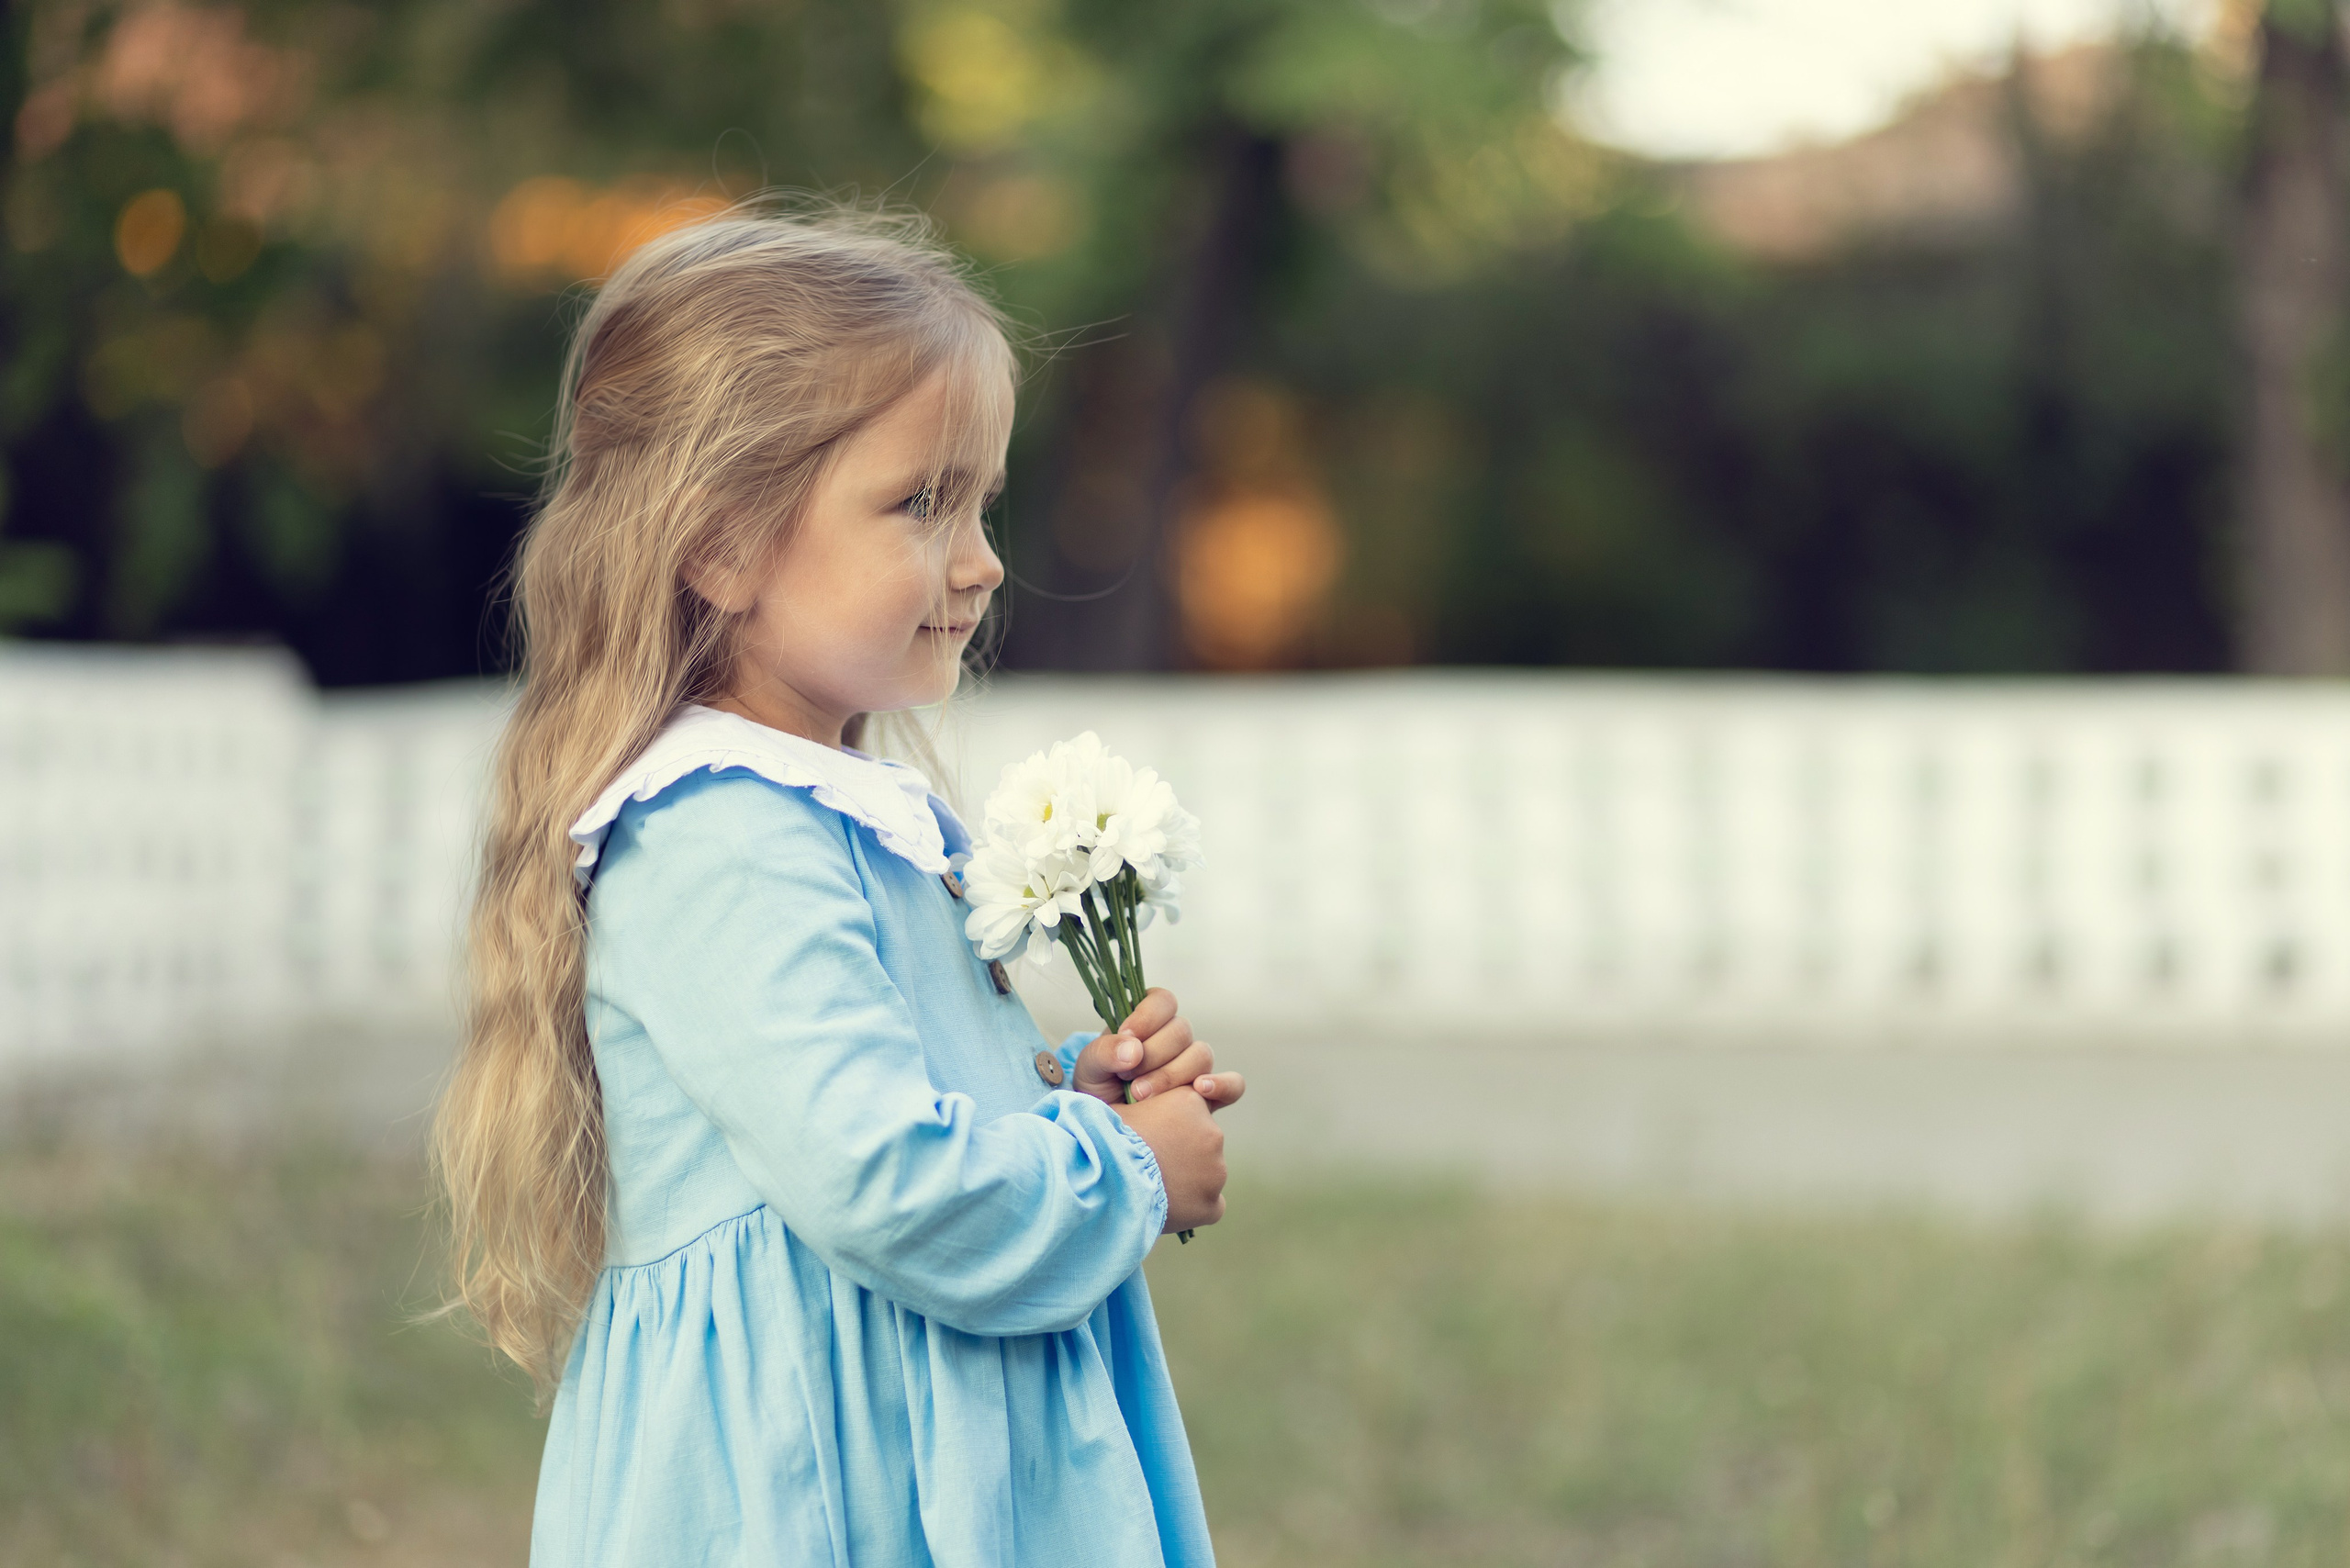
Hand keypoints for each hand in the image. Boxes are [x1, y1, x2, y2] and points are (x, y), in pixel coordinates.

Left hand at [1068, 988, 1245, 1111]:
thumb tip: (1133, 1050)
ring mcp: (1195, 1067)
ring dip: (1172, 1074)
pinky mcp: (1210, 1096)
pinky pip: (1232, 1085)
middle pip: (1181, 1031)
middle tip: (1128, 1077)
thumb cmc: (1099, 1091)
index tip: (1128, 1036)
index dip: (1148, 1016)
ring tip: (1142, 1096)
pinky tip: (1200, 1090)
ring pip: (1201, 1055)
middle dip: (1153, 1055)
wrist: (1107, 1131)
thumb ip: (1105, 1052)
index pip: (1162, 1001)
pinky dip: (1221, 1085)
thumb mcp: (1090, 1068)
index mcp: (1147, 1022)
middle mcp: (1175, 1040)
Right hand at [1113, 1086, 1226, 1232]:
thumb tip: (1137, 1113)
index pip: (1192, 1112)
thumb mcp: (1122, 1109)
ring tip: (1153, 1188)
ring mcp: (1216, 1170)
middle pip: (1202, 1144)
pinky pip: (1209, 1206)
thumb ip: (1143, 1108)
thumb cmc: (1105, 1141)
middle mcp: (1212, 1132)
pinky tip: (1169, 1207)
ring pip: (1206, 1176)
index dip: (1172, 1127)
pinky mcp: (1211, 1204)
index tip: (1154, 1139)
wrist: (1105, 1179)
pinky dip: (1193, 1208)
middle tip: (1151, 1166)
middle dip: (1182, 1155)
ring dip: (1187, 1181)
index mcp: (1191, 1101)